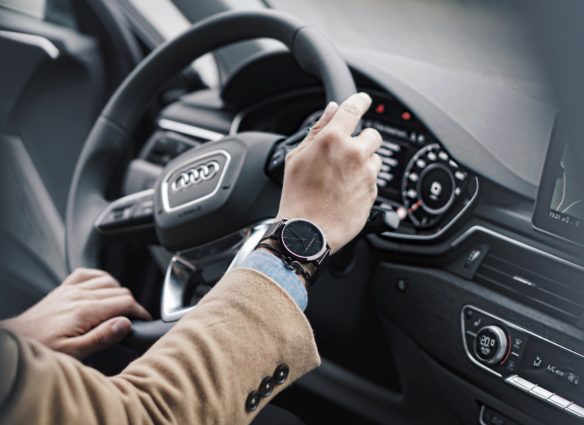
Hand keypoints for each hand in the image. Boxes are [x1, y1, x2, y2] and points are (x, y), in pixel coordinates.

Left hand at [0, 268, 150, 358]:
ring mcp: (70, 289)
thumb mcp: (73, 353)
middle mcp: (79, 296)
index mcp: (85, 312)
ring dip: (119, 292)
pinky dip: (100, 279)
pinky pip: (88, 274)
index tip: (145, 320)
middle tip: (133, 319)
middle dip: (132, 304)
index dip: (140, 311)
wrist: (15, 343)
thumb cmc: (42, 351)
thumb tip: (125, 323)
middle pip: (120, 291)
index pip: (125, 303)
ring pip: (108, 280)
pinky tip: (102, 290)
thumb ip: (101, 337)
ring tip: (120, 308)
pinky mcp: (62, 289)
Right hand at [276, 93, 381, 253]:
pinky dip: (363, 182)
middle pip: (373, 135)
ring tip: (343, 178)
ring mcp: (366, 174)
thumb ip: (317, 130)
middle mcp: (354, 153)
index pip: (353, 109)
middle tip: (346, 153)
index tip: (364, 100)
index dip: (360, 101)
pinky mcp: (373, 192)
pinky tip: (346, 192)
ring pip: (376, 158)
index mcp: (332, 140)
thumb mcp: (297, 157)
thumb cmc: (297, 196)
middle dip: (362, 141)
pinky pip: (374, 179)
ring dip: (364, 163)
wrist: (308, 231)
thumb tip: (332, 110)